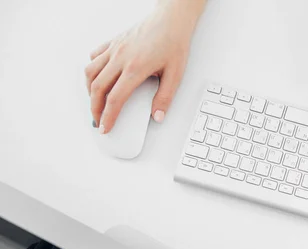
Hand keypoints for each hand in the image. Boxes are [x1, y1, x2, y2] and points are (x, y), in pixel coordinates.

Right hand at [85, 0, 204, 133]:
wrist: (171, 20)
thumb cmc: (173, 43)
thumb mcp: (175, 74)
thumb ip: (165, 97)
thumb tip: (157, 116)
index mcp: (136, 68)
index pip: (115, 99)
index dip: (108, 116)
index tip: (105, 127)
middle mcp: (120, 58)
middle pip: (97, 88)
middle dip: (95, 108)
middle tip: (98, 120)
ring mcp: (114, 49)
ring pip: (91, 72)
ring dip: (89, 90)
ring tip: (95, 102)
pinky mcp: (113, 42)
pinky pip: (95, 57)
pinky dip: (92, 70)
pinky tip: (97, 78)